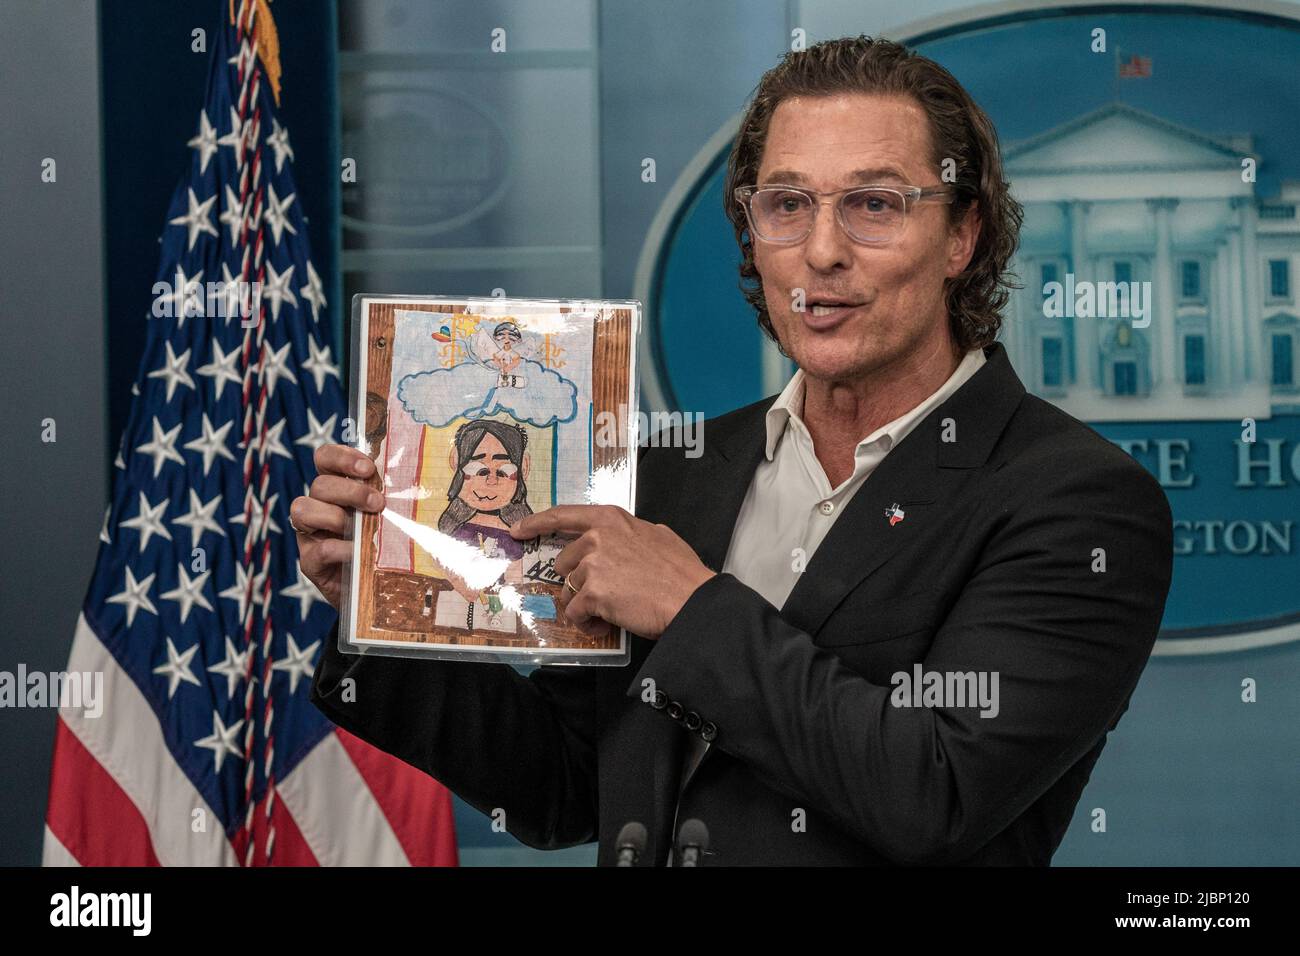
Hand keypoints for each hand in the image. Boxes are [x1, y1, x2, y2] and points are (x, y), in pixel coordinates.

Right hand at [290, 444, 383, 608]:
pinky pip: (316, 549)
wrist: (378, 591)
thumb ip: (392, 499)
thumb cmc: (386, 546)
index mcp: (337, 489)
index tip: (368, 469)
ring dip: (335, 515)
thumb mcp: (390, 518)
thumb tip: (415, 483)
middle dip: (350, 490)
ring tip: (361, 528)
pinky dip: (338, 548)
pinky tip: (356, 553)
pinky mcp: (310, 562)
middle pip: (320, 484)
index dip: (342, 457)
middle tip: (378, 503)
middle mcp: (319, 506)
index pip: (325, 459)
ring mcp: (310, 534)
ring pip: (302, 509)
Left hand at [509, 505, 715, 638]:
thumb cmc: (681, 571)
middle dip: (578, 582)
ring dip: (584, 606)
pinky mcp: (592, 593)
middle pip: (564, 563)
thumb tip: (624, 541)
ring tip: (609, 614)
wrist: (692, 599)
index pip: (563, 515)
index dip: (537, 523)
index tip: (518, 530)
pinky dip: (588, 624)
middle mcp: (597, 537)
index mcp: (611, 519)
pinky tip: (606, 625)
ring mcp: (593, 565)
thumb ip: (630, 535)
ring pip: (569, 591)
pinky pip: (576, 613)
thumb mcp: (657, 535)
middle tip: (603, 596)